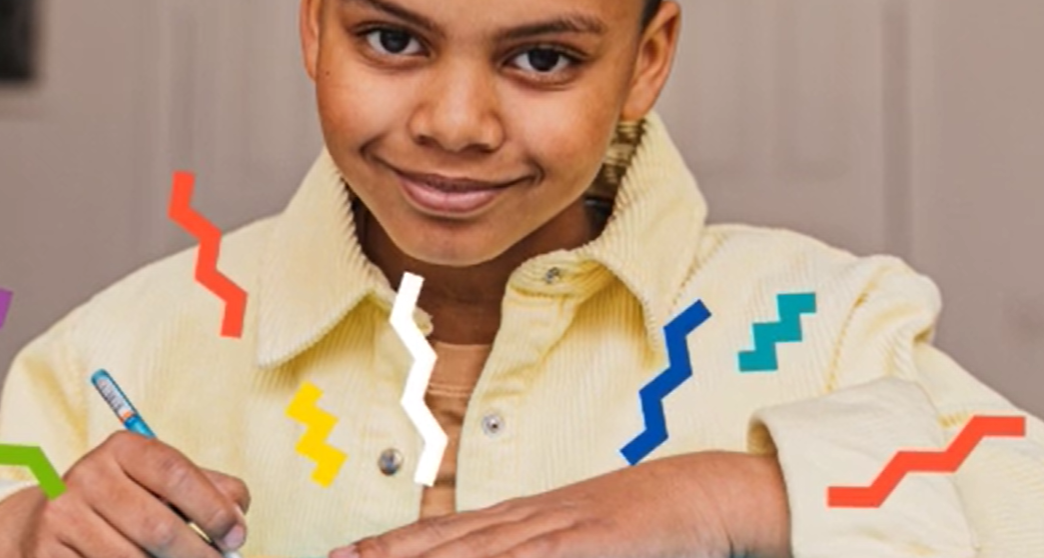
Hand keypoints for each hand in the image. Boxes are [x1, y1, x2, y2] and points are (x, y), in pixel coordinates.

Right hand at [0, 430, 250, 557]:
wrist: (47, 524)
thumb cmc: (124, 502)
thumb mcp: (162, 483)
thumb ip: (209, 489)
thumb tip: (237, 518)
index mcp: (122, 448)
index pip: (176, 474)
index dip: (214, 509)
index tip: (236, 536)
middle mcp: (88, 476)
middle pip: (159, 527)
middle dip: (198, 554)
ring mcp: (62, 516)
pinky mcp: (46, 552)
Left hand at [328, 451, 789, 557]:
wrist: (701, 492)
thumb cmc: (639, 526)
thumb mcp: (577, 540)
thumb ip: (536, 551)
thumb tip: (499, 555)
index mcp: (524, 521)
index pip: (442, 537)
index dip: (389, 548)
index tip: (342, 555)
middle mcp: (528, 520)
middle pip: (444, 543)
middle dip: (385, 556)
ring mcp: (556, 529)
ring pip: (475, 553)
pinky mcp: (586, 542)